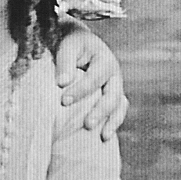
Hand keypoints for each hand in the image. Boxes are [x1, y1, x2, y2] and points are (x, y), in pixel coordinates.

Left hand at [54, 26, 127, 140]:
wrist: (77, 43)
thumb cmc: (71, 44)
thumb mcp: (68, 47)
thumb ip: (65, 63)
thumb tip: (62, 83)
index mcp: (104, 60)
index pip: (93, 79)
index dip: (80, 91)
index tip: (63, 102)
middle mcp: (114, 75)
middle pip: (112, 96)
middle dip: (100, 111)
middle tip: (87, 125)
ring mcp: (115, 87)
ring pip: (118, 106)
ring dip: (112, 121)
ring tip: (103, 137)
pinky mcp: (111, 97)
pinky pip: (117, 111)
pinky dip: (113, 123)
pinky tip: (104, 137)